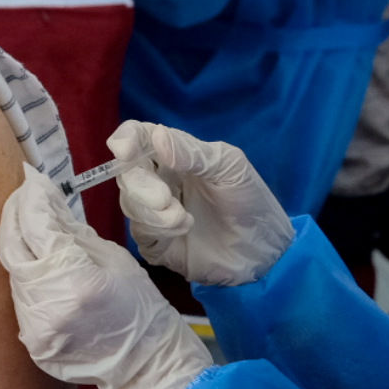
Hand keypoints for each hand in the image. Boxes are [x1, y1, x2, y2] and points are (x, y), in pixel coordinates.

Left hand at [0, 166, 211, 388]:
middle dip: (14, 215)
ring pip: (12, 272)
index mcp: (76, 280)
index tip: (31, 177)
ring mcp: (35, 328)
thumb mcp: (109, 255)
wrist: (144, 360)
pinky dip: (26, 274)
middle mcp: (48, 306)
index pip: (38, 227)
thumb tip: (44, 197)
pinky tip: (36, 259)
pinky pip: (20, 298)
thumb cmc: (138, 302)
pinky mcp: (31, 341)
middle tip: (23, 194)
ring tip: (28, 221)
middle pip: (12, 248)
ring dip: (17, 243)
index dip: (32, 198)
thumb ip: (69, 228)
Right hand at [110, 121, 293, 285]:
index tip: (124, 151)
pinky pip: (140, 233)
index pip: (140, 138)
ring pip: (130, 204)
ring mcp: (157, 214)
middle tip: (165, 198)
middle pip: (129, 174)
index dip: (126, 139)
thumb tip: (156, 136)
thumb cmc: (251, 200)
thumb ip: (193, 153)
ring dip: (151, 211)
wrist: (265, 251)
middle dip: (140, 185)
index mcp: (176, 156)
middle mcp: (161, 181)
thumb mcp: (229, 168)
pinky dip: (157, 229)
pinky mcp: (158, 244)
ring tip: (182, 218)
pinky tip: (182, 229)